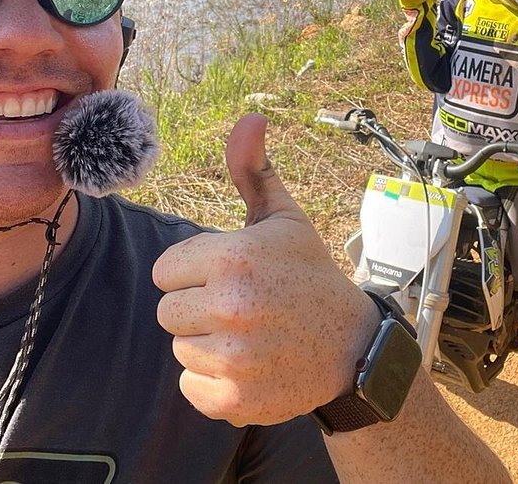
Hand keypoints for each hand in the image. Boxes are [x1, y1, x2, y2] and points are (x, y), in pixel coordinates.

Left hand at [154, 114, 377, 425]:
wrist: (353, 345)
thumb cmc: (308, 273)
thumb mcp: (283, 218)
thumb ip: (253, 170)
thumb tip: (250, 117)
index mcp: (232, 257)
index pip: (165, 270)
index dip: (195, 271)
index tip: (231, 275)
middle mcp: (230, 306)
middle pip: (168, 311)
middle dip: (199, 307)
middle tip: (244, 306)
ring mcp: (233, 358)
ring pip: (180, 349)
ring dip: (208, 344)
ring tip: (251, 335)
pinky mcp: (235, 400)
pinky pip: (192, 388)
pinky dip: (215, 383)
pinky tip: (251, 365)